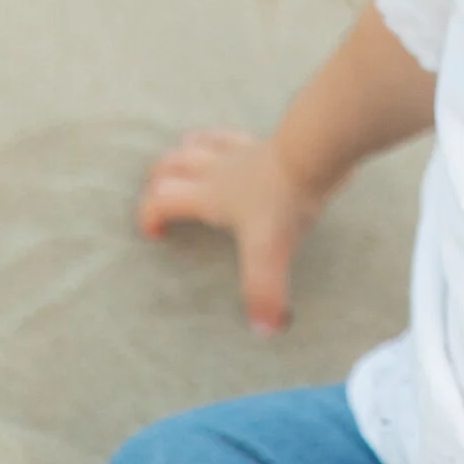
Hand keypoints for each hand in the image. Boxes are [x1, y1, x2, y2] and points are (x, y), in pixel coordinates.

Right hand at [137, 128, 328, 333]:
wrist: (315, 153)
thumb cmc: (286, 199)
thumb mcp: (270, 251)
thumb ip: (263, 291)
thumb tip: (265, 328)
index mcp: (207, 196)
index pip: (160, 199)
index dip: (148, 216)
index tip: (157, 236)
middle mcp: (216, 170)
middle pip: (169, 164)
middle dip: (157, 181)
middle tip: (162, 198)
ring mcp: (238, 151)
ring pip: (196, 143)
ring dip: (184, 154)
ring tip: (185, 167)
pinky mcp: (262, 141)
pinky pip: (232, 135)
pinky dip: (221, 140)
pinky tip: (231, 148)